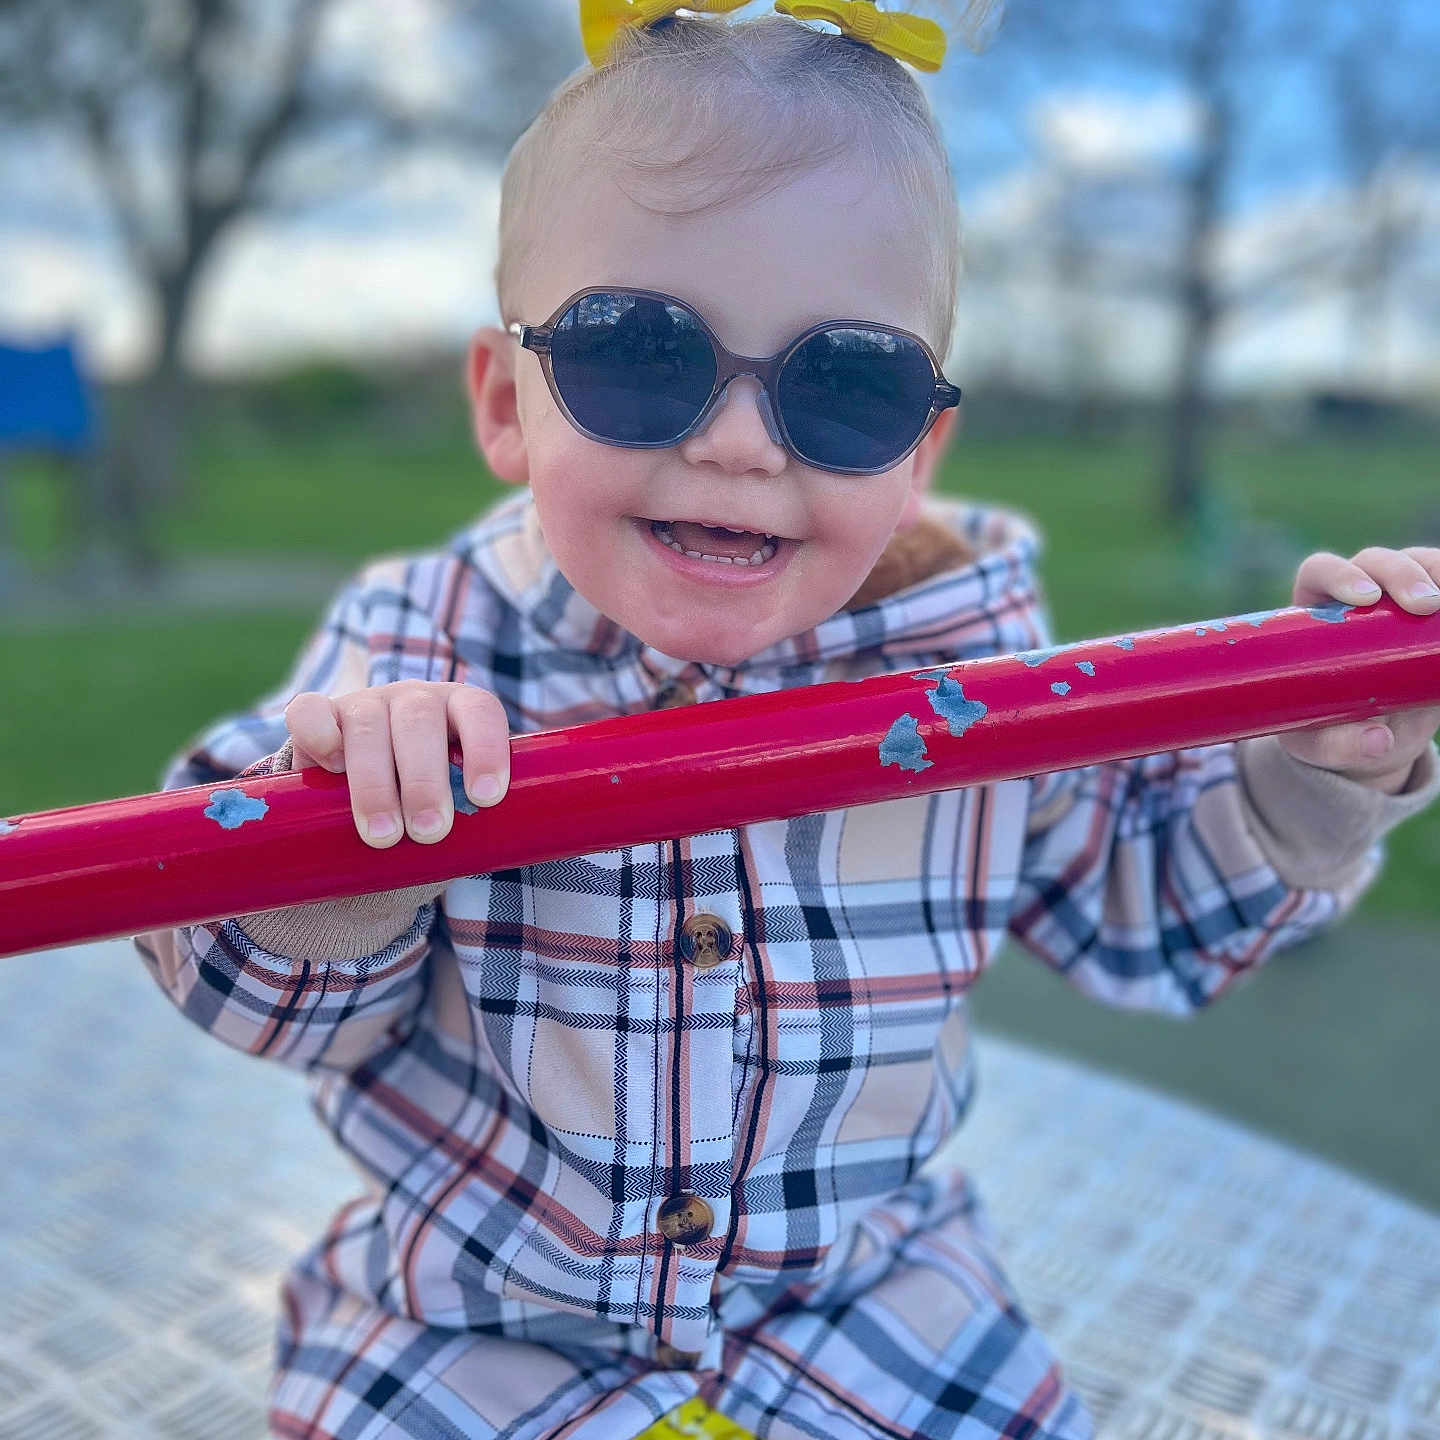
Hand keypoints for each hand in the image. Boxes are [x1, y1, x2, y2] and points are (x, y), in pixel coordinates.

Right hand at [284, 681, 510, 846]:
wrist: (371, 796)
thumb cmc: (429, 805)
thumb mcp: (458, 805)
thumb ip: (469, 820)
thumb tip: (478, 856)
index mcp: (460, 711)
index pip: (480, 712)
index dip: (485, 749)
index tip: (485, 797)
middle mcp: (415, 700)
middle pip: (420, 724)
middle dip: (425, 782)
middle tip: (429, 832)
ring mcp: (366, 703)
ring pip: (368, 727)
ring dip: (375, 783)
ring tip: (383, 835)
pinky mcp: (320, 714)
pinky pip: (309, 711)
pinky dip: (318, 735)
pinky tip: (330, 768)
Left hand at [1277, 547, 1439, 793]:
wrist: (1372, 737)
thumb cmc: (1326, 732)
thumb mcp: (1319, 746)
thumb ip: (1339, 746)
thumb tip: (1378, 740)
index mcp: (1313, 614)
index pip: (1320, 572)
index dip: (1340, 574)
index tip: (1363, 599)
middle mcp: (1356, 597)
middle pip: (1376, 562)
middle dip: (1401, 573)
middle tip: (1423, 605)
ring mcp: (1399, 599)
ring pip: (1419, 563)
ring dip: (1436, 571)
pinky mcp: (1433, 615)